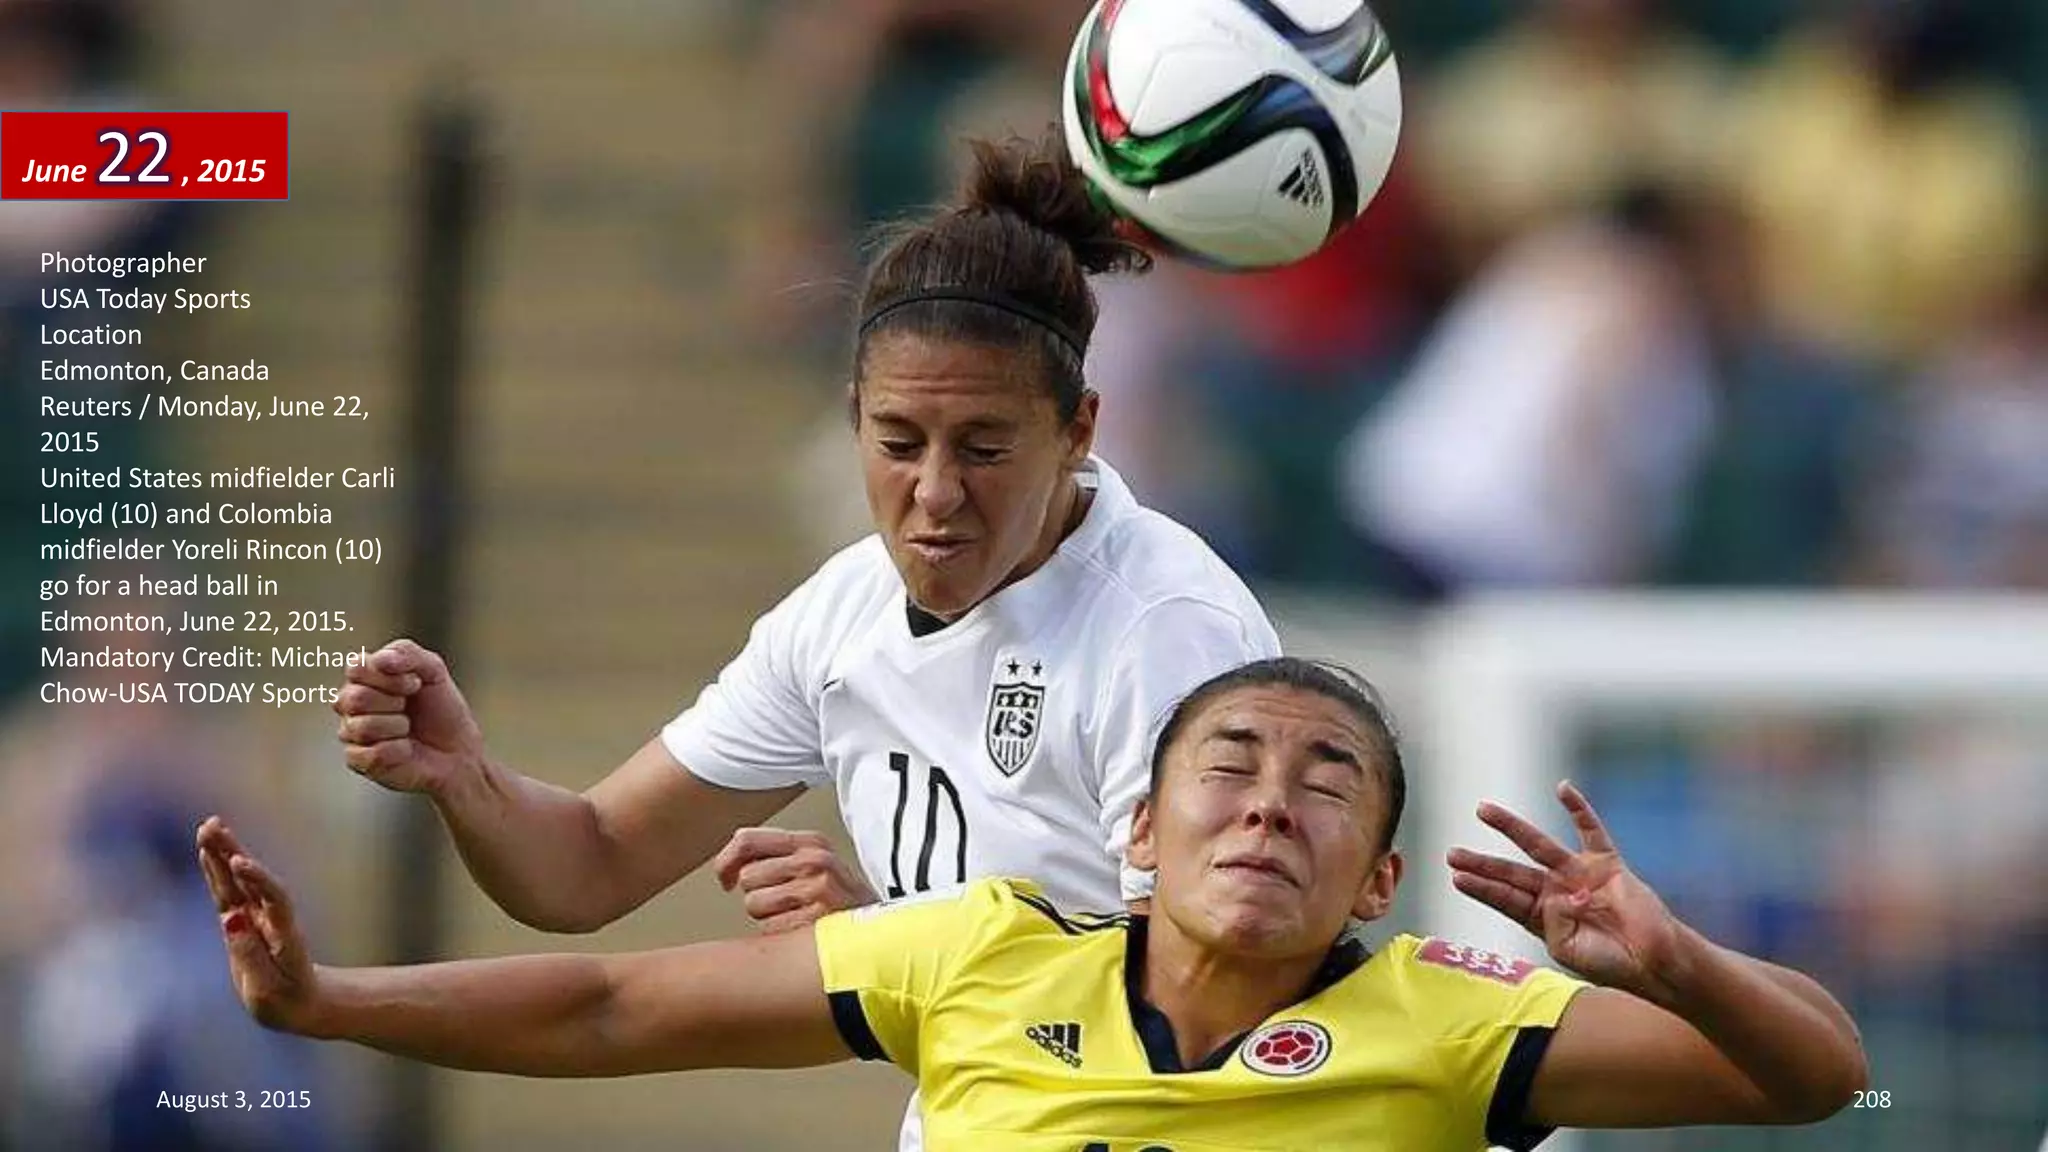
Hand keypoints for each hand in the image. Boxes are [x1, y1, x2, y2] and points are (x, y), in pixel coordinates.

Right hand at [197, 817, 320, 1033]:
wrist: (302, 1003)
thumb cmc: (287, 1002)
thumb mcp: (268, 990)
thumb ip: (250, 955)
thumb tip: (231, 919)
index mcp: (284, 935)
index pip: (273, 899)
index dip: (257, 879)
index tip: (238, 861)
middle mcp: (271, 919)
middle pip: (252, 881)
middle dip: (232, 853)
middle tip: (212, 826)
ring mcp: (257, 918)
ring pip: (237, 882)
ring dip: (223, 854)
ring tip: (207, 826)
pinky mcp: (244, 922)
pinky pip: (228, 892)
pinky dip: (217, 872)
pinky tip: (206, 851)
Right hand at [334, 639, 485, 794]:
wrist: (458, 749)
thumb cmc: (441, 708)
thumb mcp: (432, 669)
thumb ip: (406, 653)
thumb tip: (379, 660)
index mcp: (362, 679)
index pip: (356, 668)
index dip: (390, 677)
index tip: (416, 684)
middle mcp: (350, 705)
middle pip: (354, 698)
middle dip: (393, 702)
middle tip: (409, 707)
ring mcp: (351, 733)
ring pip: (361, 727)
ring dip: (397, 726)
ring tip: (407, 729)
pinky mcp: (359, 762)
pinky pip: (372, 754)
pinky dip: (399, 750)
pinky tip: (406, 750)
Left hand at [713, 828, 878, 933]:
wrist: (881, 930)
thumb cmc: (839, 898)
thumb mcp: (814, 862)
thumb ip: (775, 853)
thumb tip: (729, 859)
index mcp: (810, 841)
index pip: (747, 840)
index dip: (725, 861)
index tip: (724, 879)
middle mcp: (814, 860)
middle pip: (747, 877)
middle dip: (756, 893)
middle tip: (780, 901)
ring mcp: (817, 889)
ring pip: (754, 904)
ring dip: (766, 916)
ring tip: (794, 915)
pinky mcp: (815, 919)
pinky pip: (767, 928)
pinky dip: (777, 933)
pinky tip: (799, 929)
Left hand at [1449, 781, 1681, 997]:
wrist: (1654, 960)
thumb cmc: (1611, 961)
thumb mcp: (1569, 951)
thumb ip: (1553, 925)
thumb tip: (1556, 897)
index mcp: (1543, 917)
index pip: (1505, 898)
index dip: (1482, 888)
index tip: (1456, 877)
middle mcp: (1556, 891)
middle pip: (1512, 872)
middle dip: (1483, 862)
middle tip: (1452, 853)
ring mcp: (1579, 874)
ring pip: (1539, 845)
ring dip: (1511, 827)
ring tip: (1482, 810)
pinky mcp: (1607, 863)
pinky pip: (1591, 830)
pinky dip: (1579, 809)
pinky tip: (1563, 788)